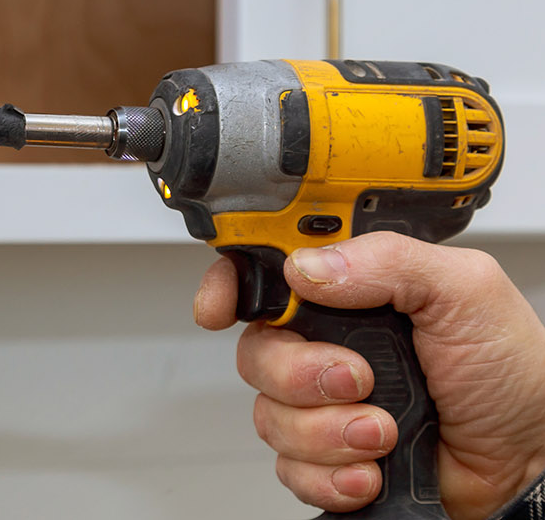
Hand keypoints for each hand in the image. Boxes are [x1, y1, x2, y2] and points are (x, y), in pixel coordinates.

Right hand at [194, 232, 544, 519]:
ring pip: (270, 415)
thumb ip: (388, 260)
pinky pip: (290, 468)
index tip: (220, 306)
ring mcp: (327, 404)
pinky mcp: (330, 457)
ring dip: (327, 431)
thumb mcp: (465, 291)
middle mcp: (331, 344)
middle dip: (300, 374)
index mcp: (354, 291)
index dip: (229, 285)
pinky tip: (371, 469)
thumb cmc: (514, 379)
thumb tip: (309, 267)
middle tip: (355, 379)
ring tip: (383, 430)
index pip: (268, 274)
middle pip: (256, 351)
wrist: (532, 465)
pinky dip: (330, 474)